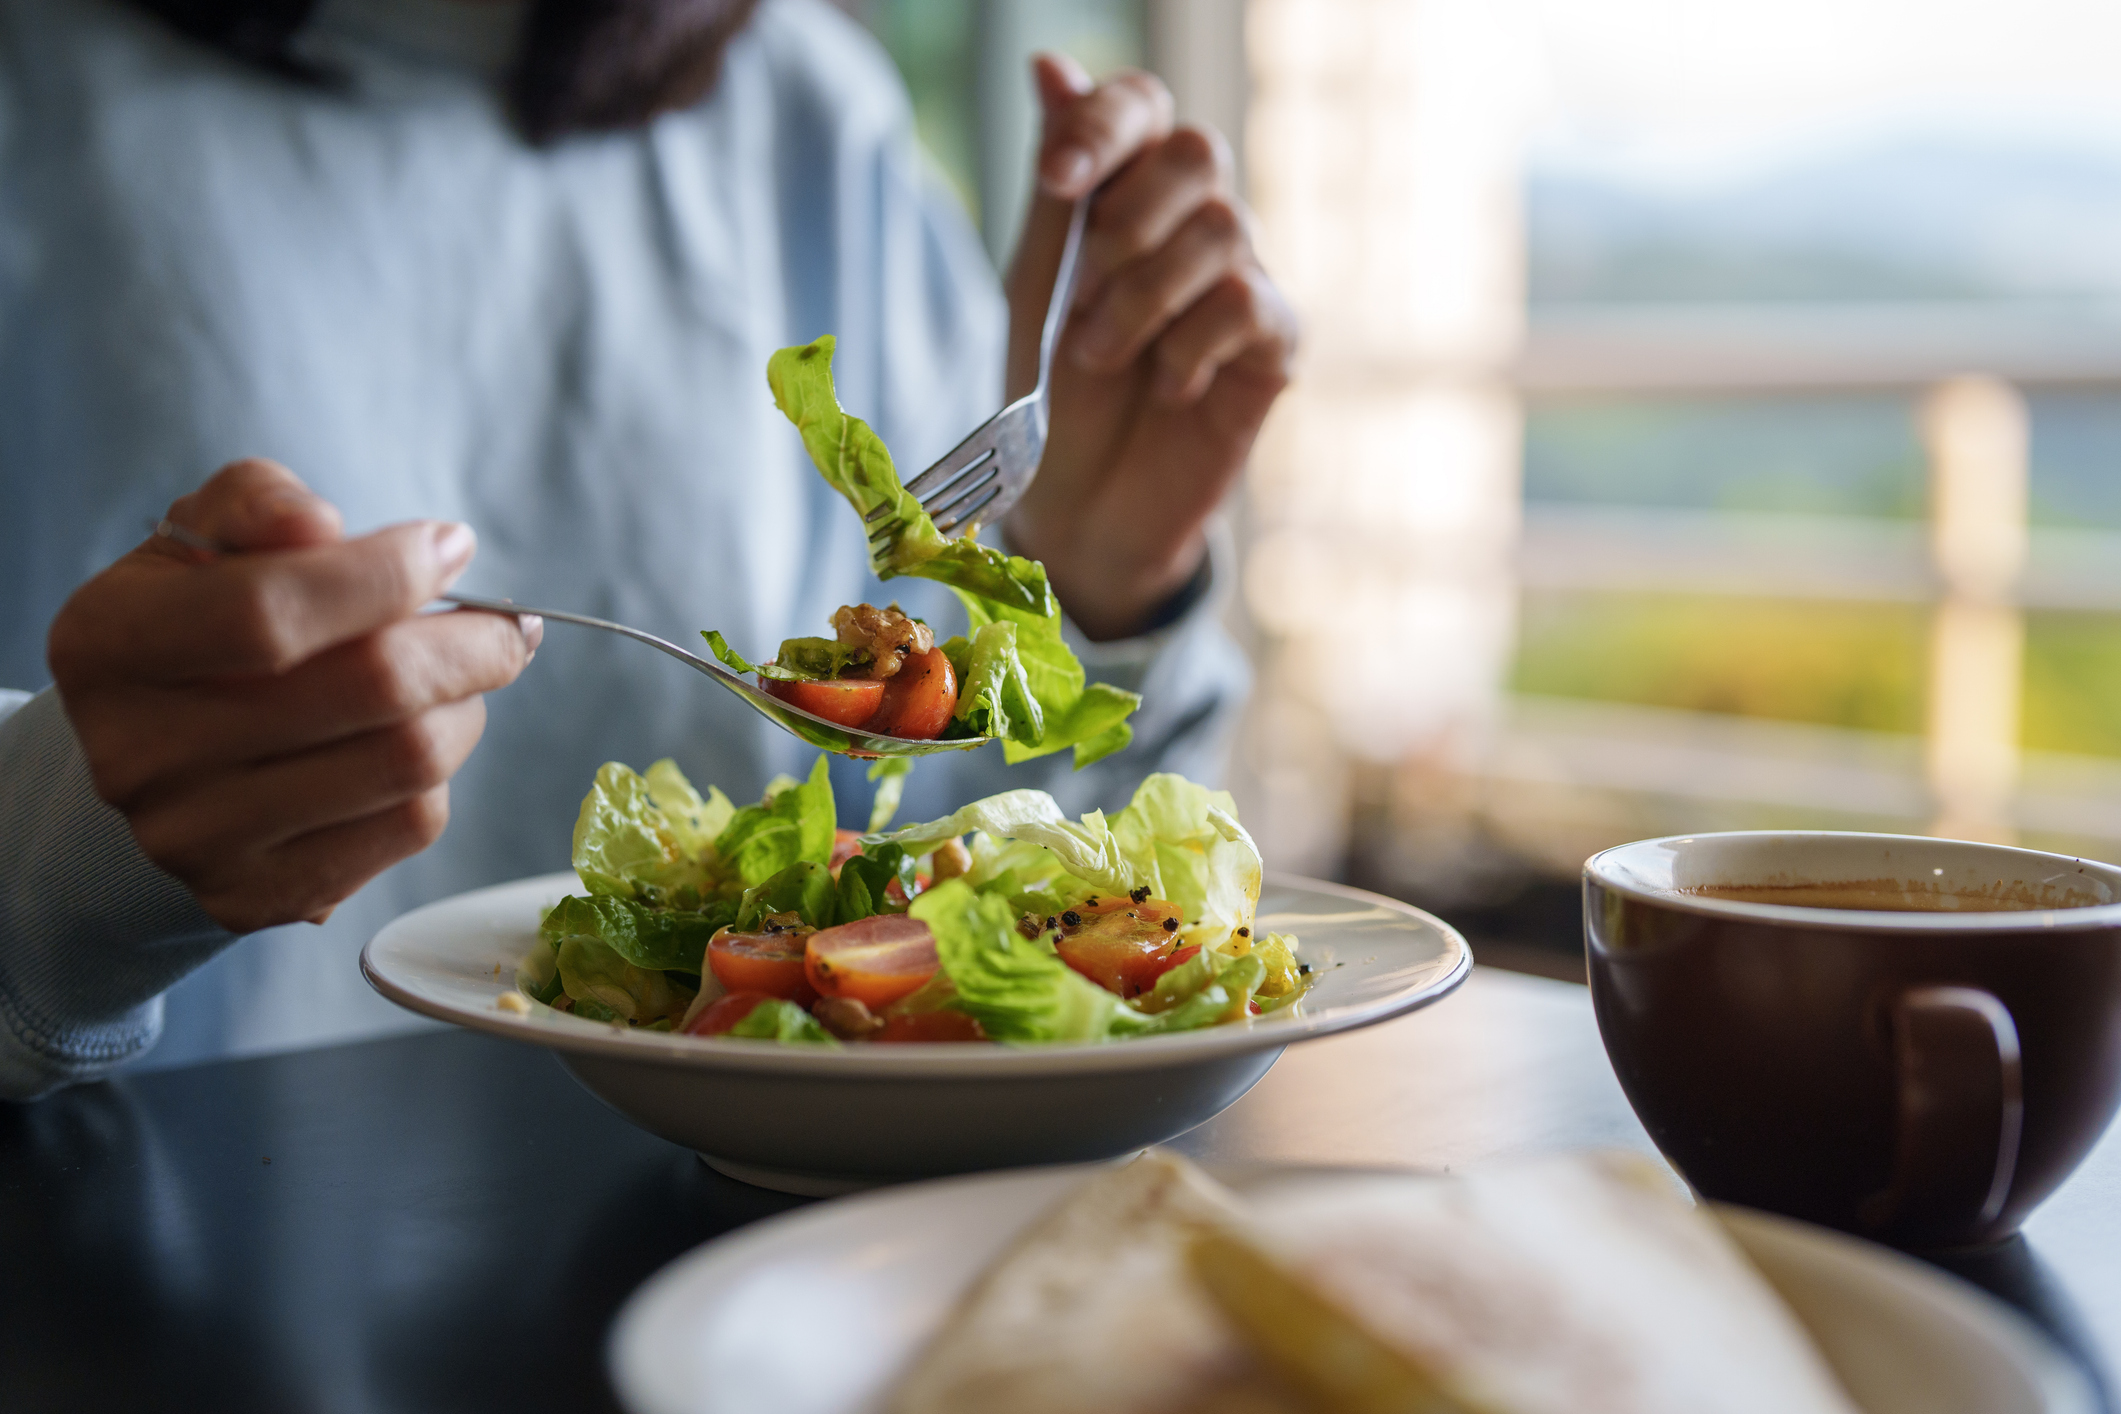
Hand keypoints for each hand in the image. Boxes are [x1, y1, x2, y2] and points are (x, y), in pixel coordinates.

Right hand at [46, 460, 539, 933]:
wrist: (156, 762)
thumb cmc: (202, 628)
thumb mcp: (204, 543)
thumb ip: (257, 505)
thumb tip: (322, 526)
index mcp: (110, 642)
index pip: (268, 610)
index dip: (384, 573)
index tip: (451, 546)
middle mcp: (140, 752)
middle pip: (369, 688)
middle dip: (470, 643)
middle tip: (506, 624)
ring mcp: (198, 837)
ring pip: (409, 760)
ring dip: (466, 706)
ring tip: (460, 678)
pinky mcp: (261, 895)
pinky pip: (411, 823)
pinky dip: (442, 772)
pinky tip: (420, 739)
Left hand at [1001, 55, 1296, 640]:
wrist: (1079, 507)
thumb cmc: (1053, 392)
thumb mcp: (1034, 286)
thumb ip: (1055, 187)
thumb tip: (1049, 64)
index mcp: (1131, 193)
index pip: (1142, 106)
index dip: (1103, 126)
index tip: (1056, 182)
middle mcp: (1195, 222)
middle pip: (1197, 152)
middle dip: (1126, 221)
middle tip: (1081, 297)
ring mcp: (1242, 279)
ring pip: (1222, 229)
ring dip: (1142, 298)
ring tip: (1102, 358)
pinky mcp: (1274, 346)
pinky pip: (1247, 307)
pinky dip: (1187, 348)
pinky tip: (1165, 387)